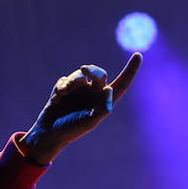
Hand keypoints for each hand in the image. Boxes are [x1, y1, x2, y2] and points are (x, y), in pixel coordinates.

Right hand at [19, 53, 141, 164]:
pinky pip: (65, 79)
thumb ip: (100, 108)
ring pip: (80, 75)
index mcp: (104, 101)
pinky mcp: (65, 88)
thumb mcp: (88, 122)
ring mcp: (80, 89)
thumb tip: (110, 89)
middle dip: (92, 70)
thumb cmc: (71, 130)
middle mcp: (94, 93)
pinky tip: (56, 99)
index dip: (130, 70)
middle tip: (84, 69)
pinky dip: (61, 87)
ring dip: (72, 81)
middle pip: (99, 73)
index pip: (122, 83)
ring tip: (63, 93)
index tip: (138, 55)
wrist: (49, 132)